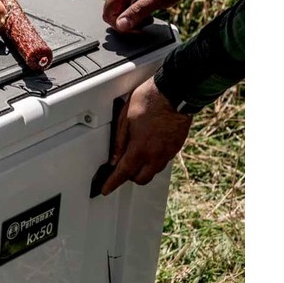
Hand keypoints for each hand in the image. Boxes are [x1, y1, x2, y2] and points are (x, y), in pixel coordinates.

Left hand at [101, 76, 192, 194]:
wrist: (175, 92)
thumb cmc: (150, 99)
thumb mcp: (125, 118)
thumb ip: (119, 142)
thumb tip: (114, 158)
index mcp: (140, 148)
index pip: (123, 173)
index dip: (113, 183)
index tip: (106, 189)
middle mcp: (156, 155)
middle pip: (141, 179)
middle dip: (130, 177)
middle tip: (122, 168)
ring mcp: (168, 152)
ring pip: (153, 172)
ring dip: (143, 170)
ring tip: (136, 156)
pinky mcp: (177, 147)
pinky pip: (163, 162)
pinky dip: (154, 161)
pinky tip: (150, 150)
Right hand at [102, 0, 191, 32]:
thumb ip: (137, 12)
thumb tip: (120, 25)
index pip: (108, 13)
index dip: (120, 25)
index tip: (137, 28)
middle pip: (112, 14)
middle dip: (128, 23)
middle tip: (146, 22)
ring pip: (119, 13)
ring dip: (133, 20)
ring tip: (148, 17)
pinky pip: (126, 8)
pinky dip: (135, 14)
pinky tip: (147, 13)